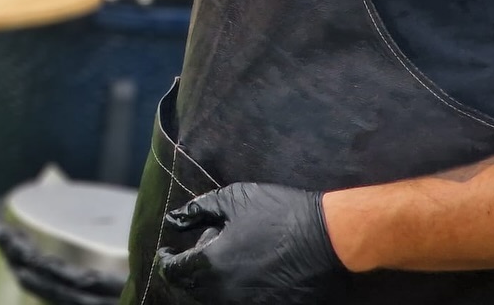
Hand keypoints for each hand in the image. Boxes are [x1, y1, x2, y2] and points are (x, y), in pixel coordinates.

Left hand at [156, 182, 345, 303]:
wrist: (328, 239)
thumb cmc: (279, 213)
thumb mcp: (232, 199)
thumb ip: (197, 210)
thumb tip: (174, 219)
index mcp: (211, 264)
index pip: (174, 272)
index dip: (165, 259)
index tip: (167, 250)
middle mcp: (225, 292)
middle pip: (191, 290)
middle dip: (187, 271)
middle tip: (194, 252)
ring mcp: (247, 304)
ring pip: (213, 299)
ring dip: (208, 283)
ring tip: (220, 260)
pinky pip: (238, 302)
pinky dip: (231, 291)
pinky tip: (242, 272)